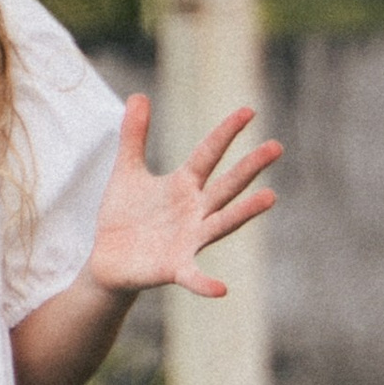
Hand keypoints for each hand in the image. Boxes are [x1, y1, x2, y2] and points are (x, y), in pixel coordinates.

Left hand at [86, 97, 279, 299]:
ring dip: (245, 212)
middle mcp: (195, 210)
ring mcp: (189, 239)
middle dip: (250, 167)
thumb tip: (138, 95)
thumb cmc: (123, 216)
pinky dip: (206, 283)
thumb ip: (134, 136)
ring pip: (222, 223)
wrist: (107, 260)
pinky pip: (194, 276)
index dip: (226, 132)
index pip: (209, 153)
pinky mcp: (175, 268)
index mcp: (184, 184)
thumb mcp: (127, 171)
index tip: (249, 111)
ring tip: (270, 197)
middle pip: (227, 185)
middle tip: (276, 147)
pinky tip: (222, 288)